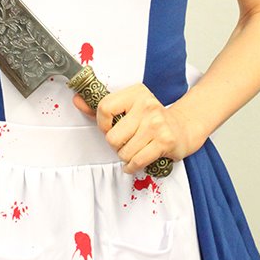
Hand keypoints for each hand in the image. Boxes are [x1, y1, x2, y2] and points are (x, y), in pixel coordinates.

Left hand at [73, 83, 201, 173]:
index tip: (109, 128)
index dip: (102, 124)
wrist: (182, 128)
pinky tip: (136, 162)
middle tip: (125, 142)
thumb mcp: (128, 107)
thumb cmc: (150, 119)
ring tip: (134, 149)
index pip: (104, 108)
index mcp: (135, 92)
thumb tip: (77, 100)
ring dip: (126, 156)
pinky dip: (133, 166)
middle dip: (116, 145)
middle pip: (112, 136)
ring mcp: (156, 123)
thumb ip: (102, 107)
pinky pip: (137, 161)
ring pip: (124, 151)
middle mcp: (146, 104)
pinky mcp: (165, 141)